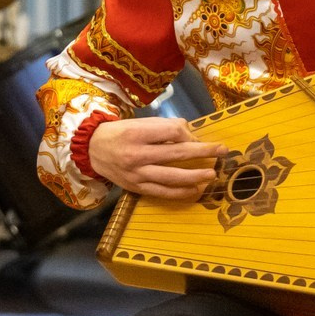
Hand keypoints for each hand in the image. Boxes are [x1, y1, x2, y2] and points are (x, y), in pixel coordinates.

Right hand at [90, 115, 218, 198]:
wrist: (92, 150)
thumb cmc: (119, 133)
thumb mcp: (139, 123)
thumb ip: (164, 127)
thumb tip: (190, 134)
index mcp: (138, 133)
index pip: (172, 132)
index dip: (189, 134)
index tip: (197, 137)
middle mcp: (137, 154)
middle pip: (176, 154)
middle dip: (203, 152)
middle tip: (222, 151)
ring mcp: (137, 174)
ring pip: (171, 177)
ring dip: (195, 176)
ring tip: (212, 175)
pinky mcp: (136, 188)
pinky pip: (162, 192)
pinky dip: (180, 192)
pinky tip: (195, 190)